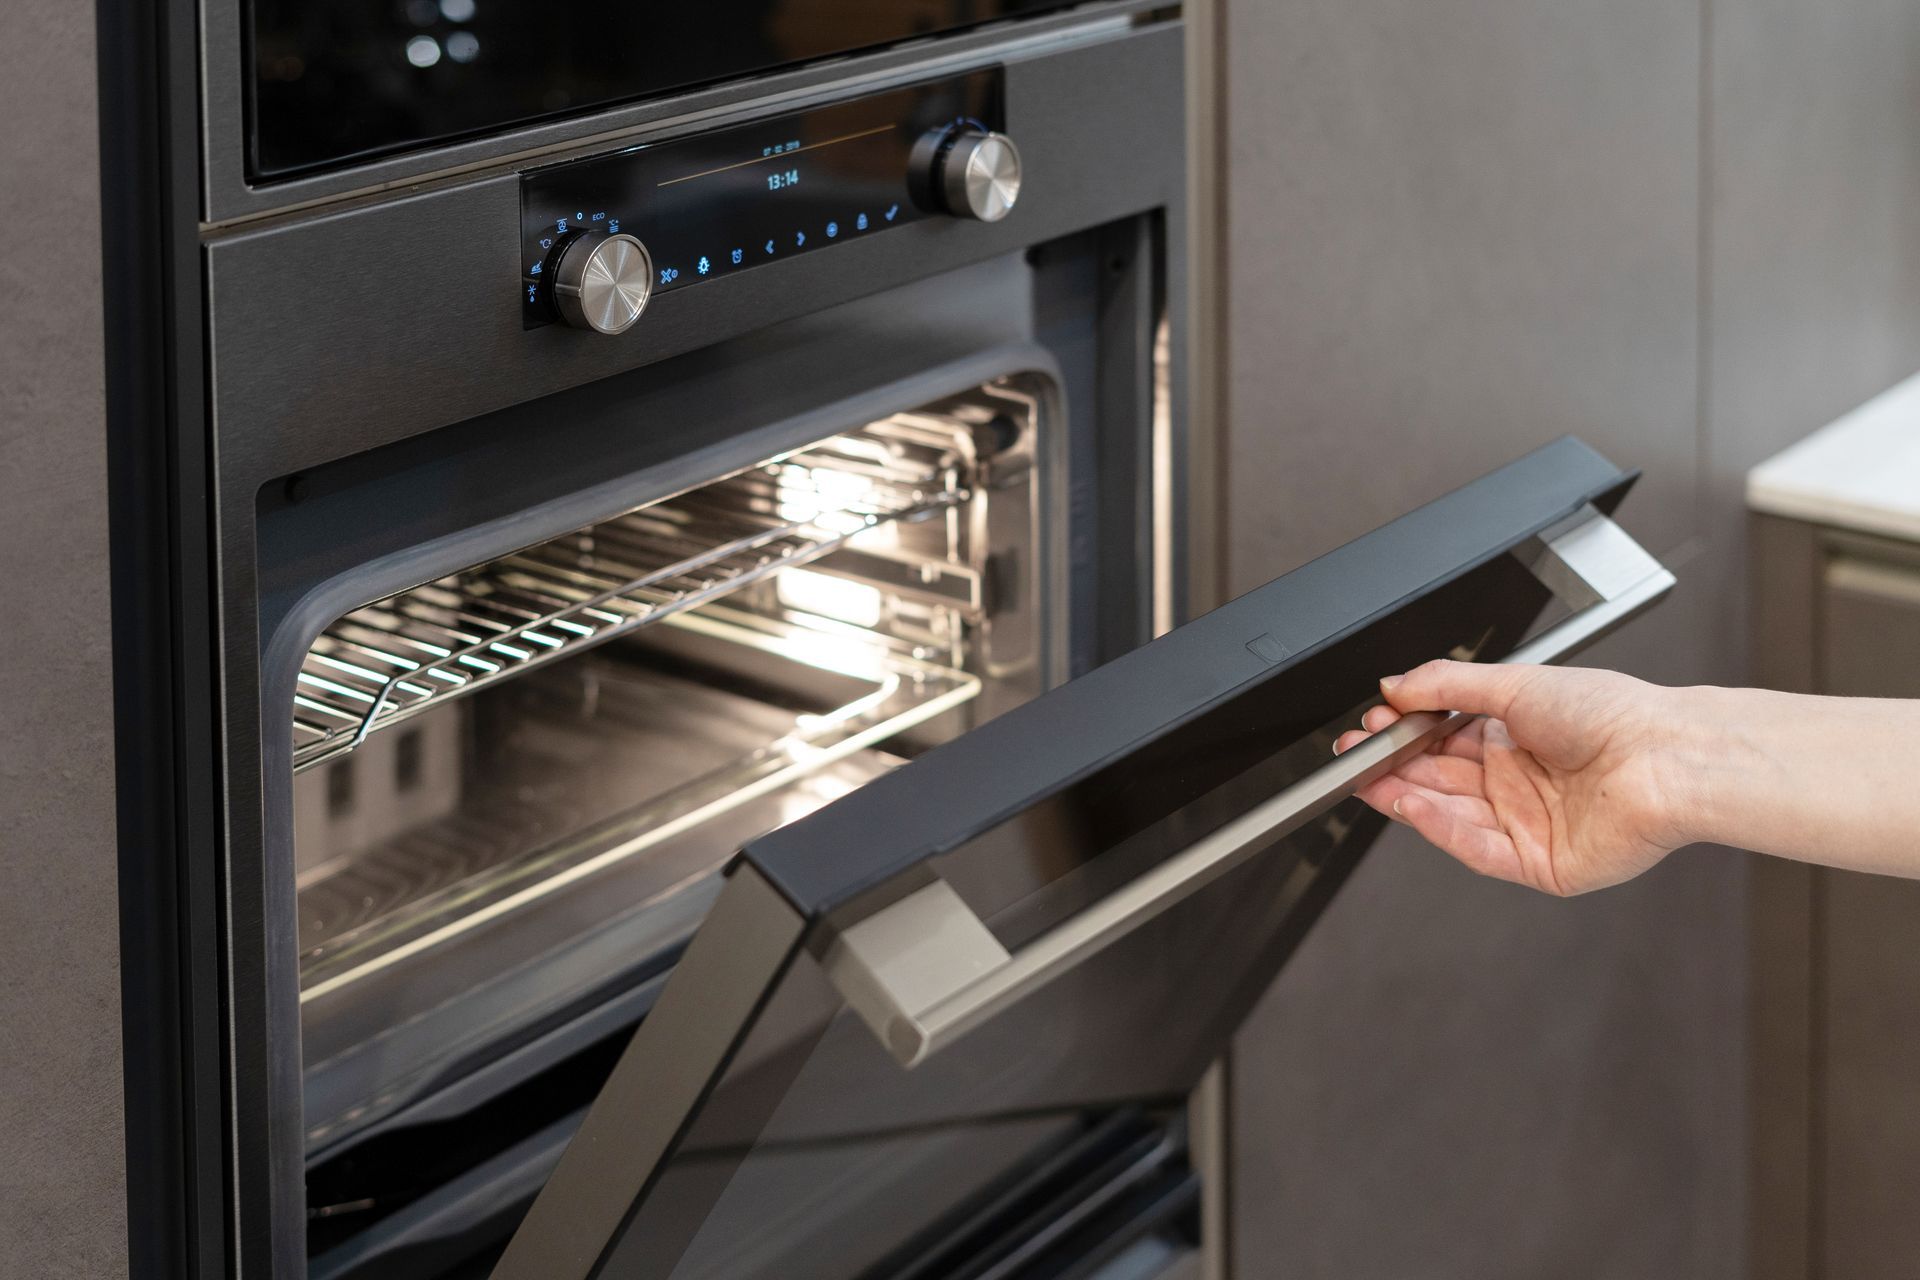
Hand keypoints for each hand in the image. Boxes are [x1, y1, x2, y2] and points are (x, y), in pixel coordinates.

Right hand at [1332, 660, 1693, 894]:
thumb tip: (1395, 684)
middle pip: (1439, 781)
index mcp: (1515, 738)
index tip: (1371, 727)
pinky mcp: (1540, 864)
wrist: (1666, 757)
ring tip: (1370, 779)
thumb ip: (1447, 685)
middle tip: (1354, 756)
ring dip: (1408, 797)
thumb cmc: (1613, 714)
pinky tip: (1412, 806)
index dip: (1403, 736)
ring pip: (1452, 815)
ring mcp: (1528, 825)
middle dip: (1393, 768)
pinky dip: (1442, 829)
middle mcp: (1519, 782)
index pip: (1440, 742)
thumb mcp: (1515, 684)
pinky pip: (1479, 849)